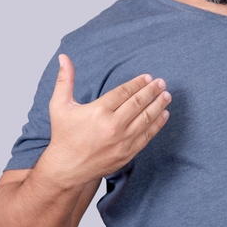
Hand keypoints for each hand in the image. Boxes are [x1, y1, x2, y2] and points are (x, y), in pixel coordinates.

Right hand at [39, 54, 171, 188]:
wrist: (67, 168)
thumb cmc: (63, 136)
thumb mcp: (59, 105)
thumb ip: (64, 79)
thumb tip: (63, 57)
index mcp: (98, 111)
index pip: (124, 92)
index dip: (138, 83)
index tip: (147, 77)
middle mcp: (112, 125)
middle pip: (138, 103)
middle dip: (152, 91)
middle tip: (162, 82)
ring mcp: (122, 141)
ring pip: (146, 118)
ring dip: (158, 105)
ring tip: (166, 95)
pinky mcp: (127, 153)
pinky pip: (147, 135)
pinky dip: (157, 124)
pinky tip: (164, 115)